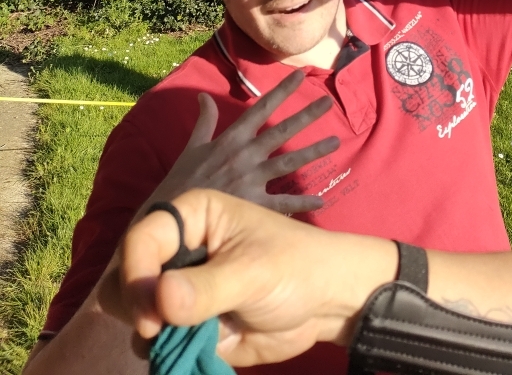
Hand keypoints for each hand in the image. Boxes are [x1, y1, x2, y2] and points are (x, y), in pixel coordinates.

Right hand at [100, 189, 395, 367]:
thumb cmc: (296, 267)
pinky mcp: (188, 322)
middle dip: (137, 309)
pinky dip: (167, 354)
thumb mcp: (252, 273)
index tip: (152, 315)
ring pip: (136, 315)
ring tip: (186, 341)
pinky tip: (193, 352)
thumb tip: (159, 300)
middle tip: (160, 331)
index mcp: (193, 216)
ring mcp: (181, 288)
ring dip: (153, 337)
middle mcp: (180, 249)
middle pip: (126, 279)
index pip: (141, 239)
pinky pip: (158, 343)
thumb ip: (205, 287)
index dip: (136, 276)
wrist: (326, 303)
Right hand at [143, 72, 338, 217]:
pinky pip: (282, 203)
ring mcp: (251, 181)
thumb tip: (203, 96)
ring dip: (313, 152)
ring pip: (289, 163)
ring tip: (336, 142)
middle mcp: (245, 156)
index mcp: (231, 139)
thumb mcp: (191, 147)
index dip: (281, 91)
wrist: (170, 219)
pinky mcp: (253, 206)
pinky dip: (302, 202)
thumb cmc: (180, 183)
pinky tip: (322, 199)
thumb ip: (204, 121)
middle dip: (306, 115)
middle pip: (281, 131)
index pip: (260, 109)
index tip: (299, 75)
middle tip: (327, 102)